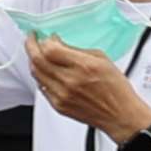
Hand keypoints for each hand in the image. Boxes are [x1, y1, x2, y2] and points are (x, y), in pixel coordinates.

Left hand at [27, 37, 148, 140]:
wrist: (119, 114)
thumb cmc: (115, 89)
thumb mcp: (102, 60)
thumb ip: (77, 50)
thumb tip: (59, 43)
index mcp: (83, 67)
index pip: (50, 50)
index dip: (44, 40)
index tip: (47, 37)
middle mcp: (70, 81)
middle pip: (38, 60)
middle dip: (31, 46)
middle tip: (32, 40)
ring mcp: (62, 95)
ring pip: (36, 73)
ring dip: (33, 61)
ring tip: (37, 54)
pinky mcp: (58, 106)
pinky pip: (41, 87)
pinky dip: (40, 76)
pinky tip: (45, 71)